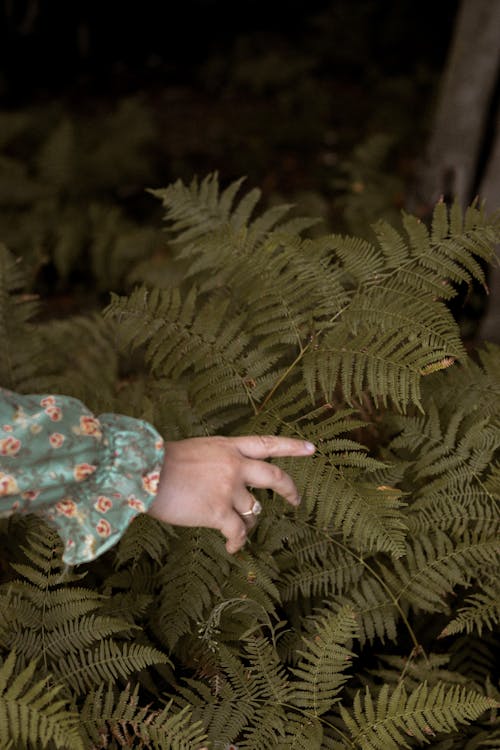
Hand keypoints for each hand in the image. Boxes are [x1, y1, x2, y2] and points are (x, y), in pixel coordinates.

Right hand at [147, 435, 314, 552]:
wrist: (142, 472)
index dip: (291, 446)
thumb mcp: (196, 451)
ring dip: (248, 522)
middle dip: (289, 489)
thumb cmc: (159, 463)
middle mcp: (234, 465)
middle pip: (274, 476)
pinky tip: (233, 548)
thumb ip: (218, 462)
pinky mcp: (218, 511)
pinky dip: (237, 542)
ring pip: (253, 510)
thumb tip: (228, 485)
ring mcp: (228, 488)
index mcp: (228, 447)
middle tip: (296, 500)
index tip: (312, 449)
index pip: (267, 443)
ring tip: (237, 529)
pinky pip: (237, 532)